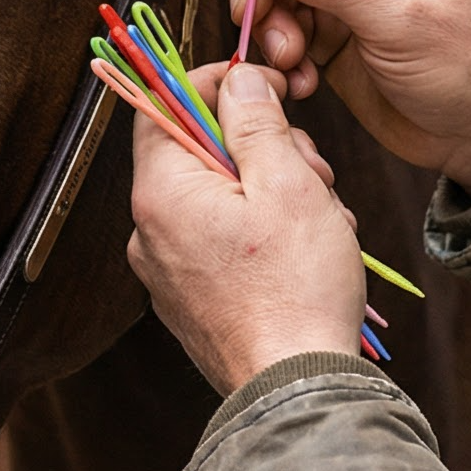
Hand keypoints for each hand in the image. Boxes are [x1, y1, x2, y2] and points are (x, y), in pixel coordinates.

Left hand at [127, 61, 366, 397]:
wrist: (296, 391)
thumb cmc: (295, 288)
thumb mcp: (287, 183)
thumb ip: (256, 122)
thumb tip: (238, 79)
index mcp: (161, 192)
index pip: (163, 104)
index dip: (216, 83)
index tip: (267, 86)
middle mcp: (149, 230)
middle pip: (202, 151)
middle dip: (263, 149)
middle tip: (312, 172)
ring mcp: (167, 270)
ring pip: (221, 197)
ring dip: (275, 193)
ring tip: (320, 221)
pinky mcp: (191, 300)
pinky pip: (223, 241)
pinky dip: (264, 233)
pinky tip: (305, 251)